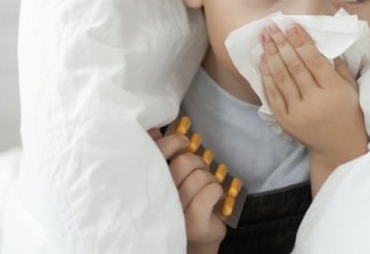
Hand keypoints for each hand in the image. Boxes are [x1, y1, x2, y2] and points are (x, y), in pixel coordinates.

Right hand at [149, 128, 225, 252]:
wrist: (194, 240)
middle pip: (184, 163)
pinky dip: (216, 190)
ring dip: (209, 178)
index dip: (172, 141)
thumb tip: (154, 130)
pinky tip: (214, 196)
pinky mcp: (195, 224)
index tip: (183, 141)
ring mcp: (177, 214)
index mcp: (153, 184)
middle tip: (199, 171)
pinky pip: (210, 193)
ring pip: (200, 177)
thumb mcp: (170, 178)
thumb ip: (161, 155)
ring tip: (205, 187)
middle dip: (198, 162)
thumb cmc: (182, 203)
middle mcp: (160, 199)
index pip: (157, 154)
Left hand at [259, 23, 367, 194]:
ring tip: (264, 38)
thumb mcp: (351, 89)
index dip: (301, 42)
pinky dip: (267, 76)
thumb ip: (338, 66)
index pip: (314, 61)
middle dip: (282, 44)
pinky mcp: (285, 120)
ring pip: (281, 78)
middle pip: (295, 67)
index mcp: (334, 91)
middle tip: (272, 27)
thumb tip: (321, 43)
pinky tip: (263, 60)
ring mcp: (298, 112)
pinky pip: (273, 94)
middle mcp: (315, 101)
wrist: (338, 148)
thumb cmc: (348, 113)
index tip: (291, 26)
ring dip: (271, 55)